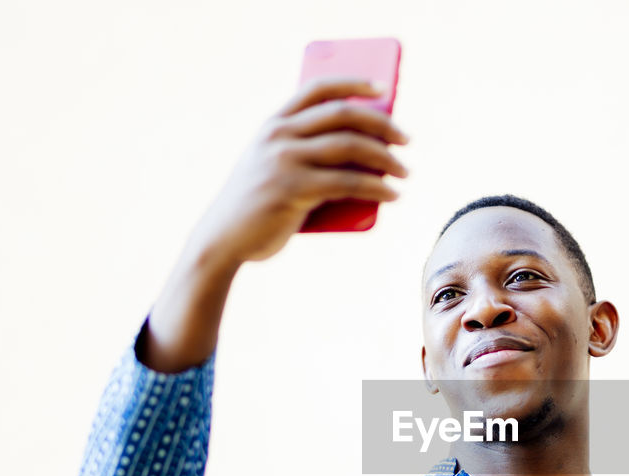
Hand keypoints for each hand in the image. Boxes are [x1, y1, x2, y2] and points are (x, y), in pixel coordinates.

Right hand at [185, 76, 409, 265]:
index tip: (384, 87)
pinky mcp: (292, 189)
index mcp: (273, 124)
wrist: (223, 238)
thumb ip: (305, 154)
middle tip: (406, 140)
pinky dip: (376, 188)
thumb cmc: (258, 204)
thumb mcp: (274, 167)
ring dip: (386, 159)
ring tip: (404, 172)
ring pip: (349, 147)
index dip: (354, 83)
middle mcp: (278, 135)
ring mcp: (283, 160)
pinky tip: (392, 194)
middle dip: (382, 124)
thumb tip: (366, 153)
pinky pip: (346, 183)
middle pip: (342, 115)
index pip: (318, 89)